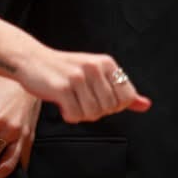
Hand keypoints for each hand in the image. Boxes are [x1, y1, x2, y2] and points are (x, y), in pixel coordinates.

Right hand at [13, 49, 151, 123]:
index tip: (98, 98)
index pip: (126, 98)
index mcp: (107, 63)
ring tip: (71, 101)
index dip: (113, 106)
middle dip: (96, 111)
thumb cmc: (65, 70)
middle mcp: (94, 68)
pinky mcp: (62, 88)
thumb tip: (145, 105)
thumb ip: (122, 91)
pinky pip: (75, 116)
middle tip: (81, 100)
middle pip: (109, 109)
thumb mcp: (97, 75)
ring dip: (81, 114)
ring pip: (93, 114)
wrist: (32, 60)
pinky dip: (69, 116)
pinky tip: (62, 104)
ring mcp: (78, 77)